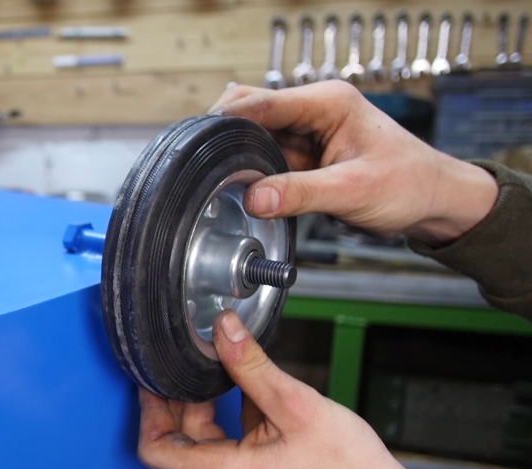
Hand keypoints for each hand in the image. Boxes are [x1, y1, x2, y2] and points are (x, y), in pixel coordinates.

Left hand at [136, 310, 459, 468]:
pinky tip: (249, 388)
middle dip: (172, 402)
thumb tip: (223, 329)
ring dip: (203, 406)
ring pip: (203, 442)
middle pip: (175, 442)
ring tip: (214, 369)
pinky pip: (230, 445)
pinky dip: (230, 416)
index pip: (154, 448)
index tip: (151, 380)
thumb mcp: (294, 405)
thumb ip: (251, 365)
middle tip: (179, 366)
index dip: (147, 411)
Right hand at [210, 81, 497, 245]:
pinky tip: (240, 187)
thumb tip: (254, 198)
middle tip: (203, 164)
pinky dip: (250, 171)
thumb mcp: (353, 191)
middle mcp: (313, 110)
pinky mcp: (304, 155)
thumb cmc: (410, 184)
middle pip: (249, 111)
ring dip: (237, 156)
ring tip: (220, 180)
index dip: (227, 121)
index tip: (199, 142)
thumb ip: (300, 194)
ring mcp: (307, 132)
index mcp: (328, 102)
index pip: (262, 102)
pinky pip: (264, 157)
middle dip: (224, 136)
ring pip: (253, 136)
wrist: (434, 202)